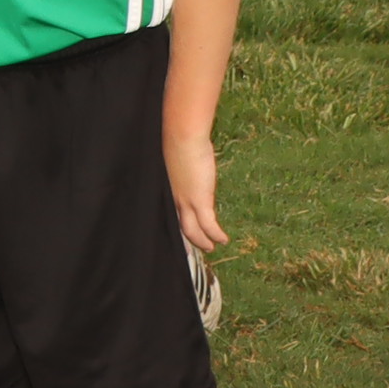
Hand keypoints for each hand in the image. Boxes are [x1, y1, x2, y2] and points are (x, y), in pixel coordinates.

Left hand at [166, 128, 224, 256]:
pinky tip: (223, 239)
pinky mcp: (199, 200)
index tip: (177, 236)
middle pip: (177, 226)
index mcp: (165, 190)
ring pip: (192, 230)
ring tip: (211, 247)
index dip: (173, 226)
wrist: (182, 136)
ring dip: (202, 241)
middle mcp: (172, 199)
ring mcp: (185, 201)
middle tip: (192, 250)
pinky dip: (216, 234)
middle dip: (186, 240)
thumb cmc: (178, 141)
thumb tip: (186, 167)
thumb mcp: (176, 159)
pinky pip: (208, 225)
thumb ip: (180, 169)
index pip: (168, 214)